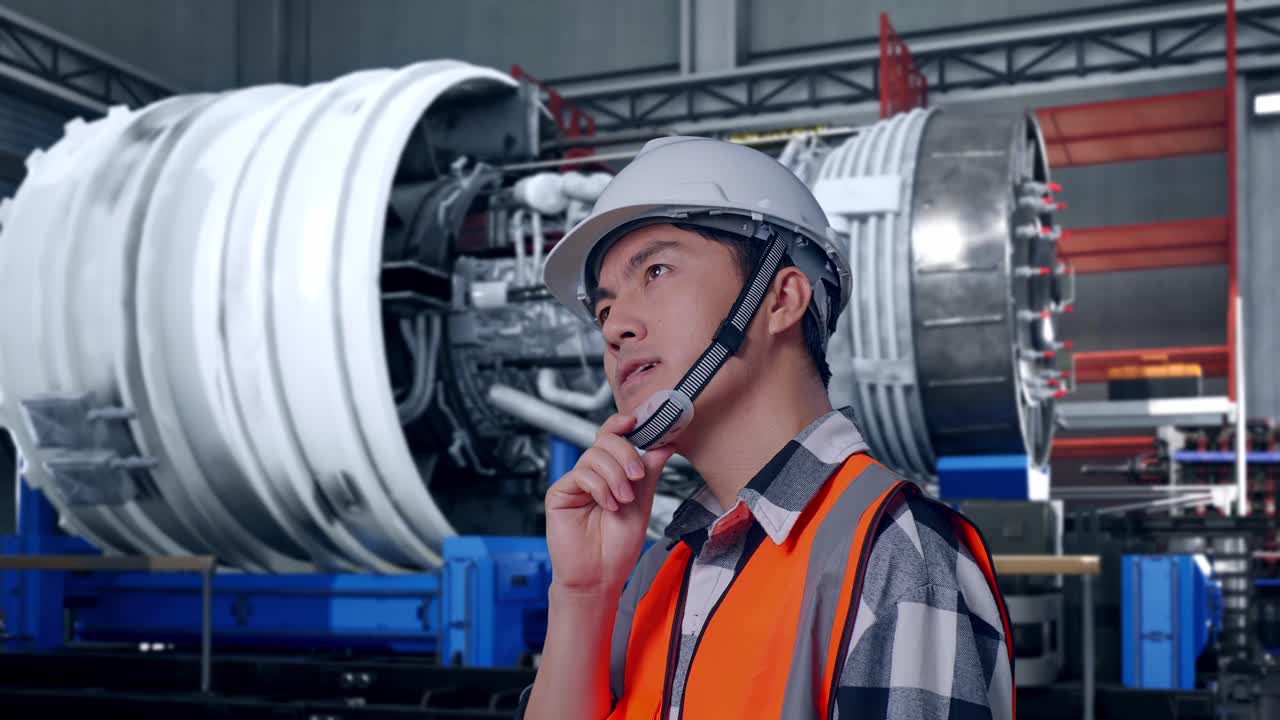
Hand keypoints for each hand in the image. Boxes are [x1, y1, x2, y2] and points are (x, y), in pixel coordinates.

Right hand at [544, 413, 674, 596]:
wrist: (601, 576)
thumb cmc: (618, 545)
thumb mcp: (643, 502)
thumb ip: (649, 471)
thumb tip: (667, 442)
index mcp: (610, 473)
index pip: (612, 438)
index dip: (621, 423)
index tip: (636, 420)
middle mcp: (591, 474)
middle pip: (604, 441)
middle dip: (625, 454)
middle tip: (637, 477)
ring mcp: (574, 483)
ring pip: (594, 456)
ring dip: (615, 476)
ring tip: (623, 500)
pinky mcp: (559, 494)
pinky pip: (580, 475)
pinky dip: (600, 487)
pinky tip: (608, 505)